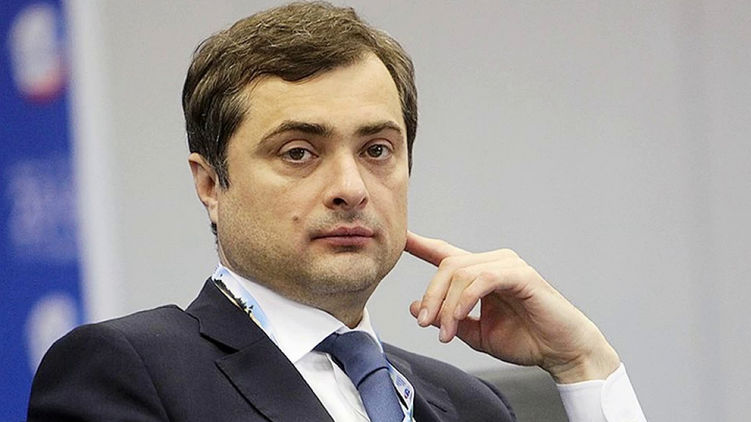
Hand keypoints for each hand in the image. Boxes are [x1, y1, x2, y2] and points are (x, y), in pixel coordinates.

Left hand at [405, 231, 619, 382]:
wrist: (560, 352)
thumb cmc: (525, 340)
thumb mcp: (477, 334)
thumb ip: (448, 319)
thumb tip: (416, 308)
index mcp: (481, 274)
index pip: (446, 254)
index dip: (421, 245)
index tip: (400, 240)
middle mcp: (493, 263)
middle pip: (447, 266)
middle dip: (431, 297)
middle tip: (425, 324)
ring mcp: (508, 265)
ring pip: (461, 273)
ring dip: (447, 305)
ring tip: (445, 332)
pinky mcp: (520, 274)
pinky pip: (483, 280)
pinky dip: (465, 300)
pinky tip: (459, 318)